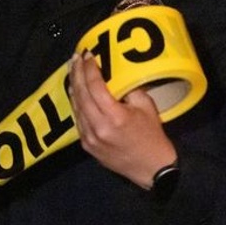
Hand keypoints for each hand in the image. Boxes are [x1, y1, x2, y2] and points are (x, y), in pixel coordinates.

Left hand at [68, 51, 176, 188]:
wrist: (151, 169)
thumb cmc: (152, 136)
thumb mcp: (147, 107)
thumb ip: (129, 90)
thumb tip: (115, 76)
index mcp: (115, 116)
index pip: (95, 86)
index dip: (90, 69)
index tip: (88, 55)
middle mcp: (98, 127)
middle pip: (81, 94)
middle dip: (77, 73)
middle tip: (75, 57)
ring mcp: (89, 138)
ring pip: (76, 106)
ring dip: (74, 87)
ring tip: (73, 70)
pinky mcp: (86, 145)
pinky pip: (78, 119)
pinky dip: (77, 103)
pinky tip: (77, 92)